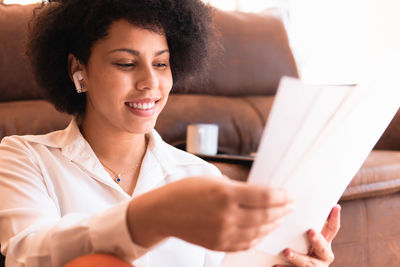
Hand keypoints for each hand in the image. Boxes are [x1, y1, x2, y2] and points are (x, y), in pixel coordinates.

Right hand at [127, 176, 294, 250]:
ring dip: (274, 223)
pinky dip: (259, 237)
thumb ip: (239, 188)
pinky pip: (246, 243)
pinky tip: (265, 230)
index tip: (290, 193)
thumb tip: (262, 194)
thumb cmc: (186, 191)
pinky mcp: (219, 245)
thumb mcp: (213, 180)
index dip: (282, 195)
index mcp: (226, 194)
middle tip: (291, 204)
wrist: (163, 212)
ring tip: (281, 217)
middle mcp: (226, 215)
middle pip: (266, 215)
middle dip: (283, 209)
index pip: (266, 196)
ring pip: (259, 231)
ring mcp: (223, 233)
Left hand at [274, 204, 340, 266]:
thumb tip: (307, 199)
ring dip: (297, 257)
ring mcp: (313, 266)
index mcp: (325, 243)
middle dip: (317, 240)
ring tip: (287, 252)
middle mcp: (322, 255)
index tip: (334, 207)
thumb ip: (310, 221)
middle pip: (322, 247)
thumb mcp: (310, 235)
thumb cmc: (303, 248)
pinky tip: (275, 265)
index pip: (332, 228)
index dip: (335, 217)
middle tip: (310, 231)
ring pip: (307, 263)